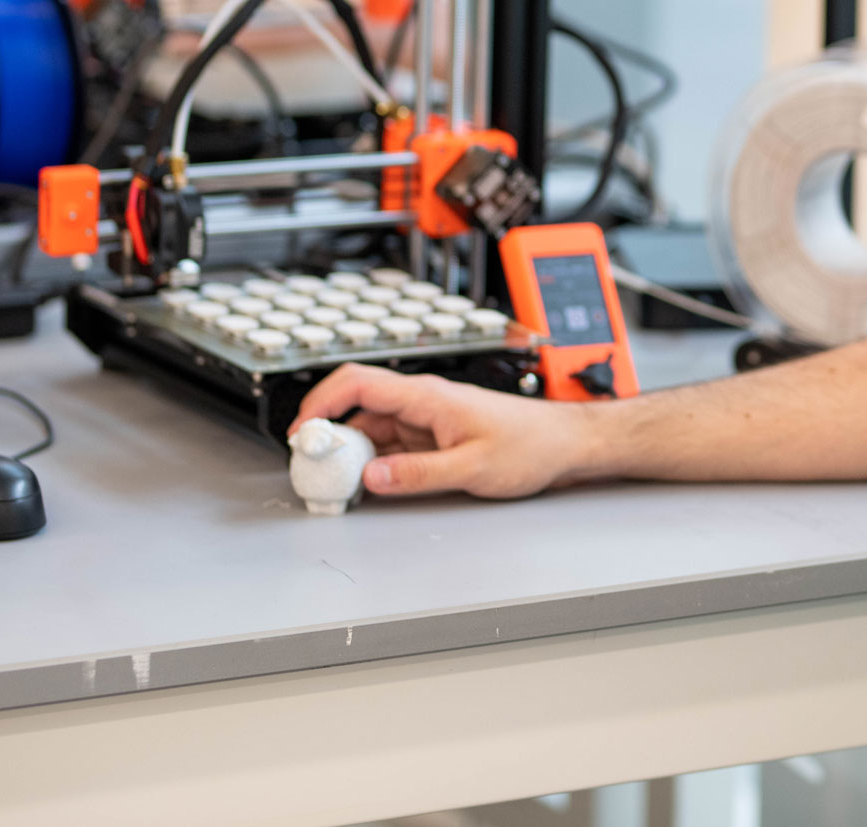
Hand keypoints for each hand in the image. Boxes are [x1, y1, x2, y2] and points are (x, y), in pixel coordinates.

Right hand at [290, 364, 593, 498]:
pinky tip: (367, 484)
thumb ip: (419, 474)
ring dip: (350, 453)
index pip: (358, 383)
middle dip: (328, 436)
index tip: (302, 433)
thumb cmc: (530, 445)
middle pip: (357, 408)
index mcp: (428, 396)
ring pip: (371, 429)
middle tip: (313, 470)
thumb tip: (371, 477)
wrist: (564, 444)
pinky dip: (372, 462)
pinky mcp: (433, 436)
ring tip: (336, 485)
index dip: (321, 402)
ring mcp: (426, 419)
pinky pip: (390, 444)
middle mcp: (422, 402)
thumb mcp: (473, 467)